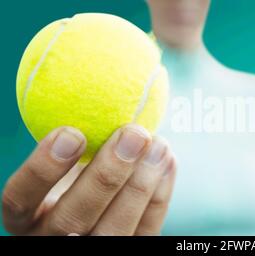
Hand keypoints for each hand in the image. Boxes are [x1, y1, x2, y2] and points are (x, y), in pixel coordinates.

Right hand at [2, 124, 175, 235]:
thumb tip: (102, 72)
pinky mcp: (130, 252)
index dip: (42, 169)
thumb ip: (75, 131)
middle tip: (133, 133)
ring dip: (140, 185)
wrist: (100, 200)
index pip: (20, 199)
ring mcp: (91, 250)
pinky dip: (159, 195)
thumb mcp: (67, 152)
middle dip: (106, 176)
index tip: (71, 131)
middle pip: (73, 219)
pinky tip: (168, 160)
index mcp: (26, 215)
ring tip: (158, 144)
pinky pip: (146, 232)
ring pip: (113, 231)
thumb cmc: (77, 167)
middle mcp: (51, 238)